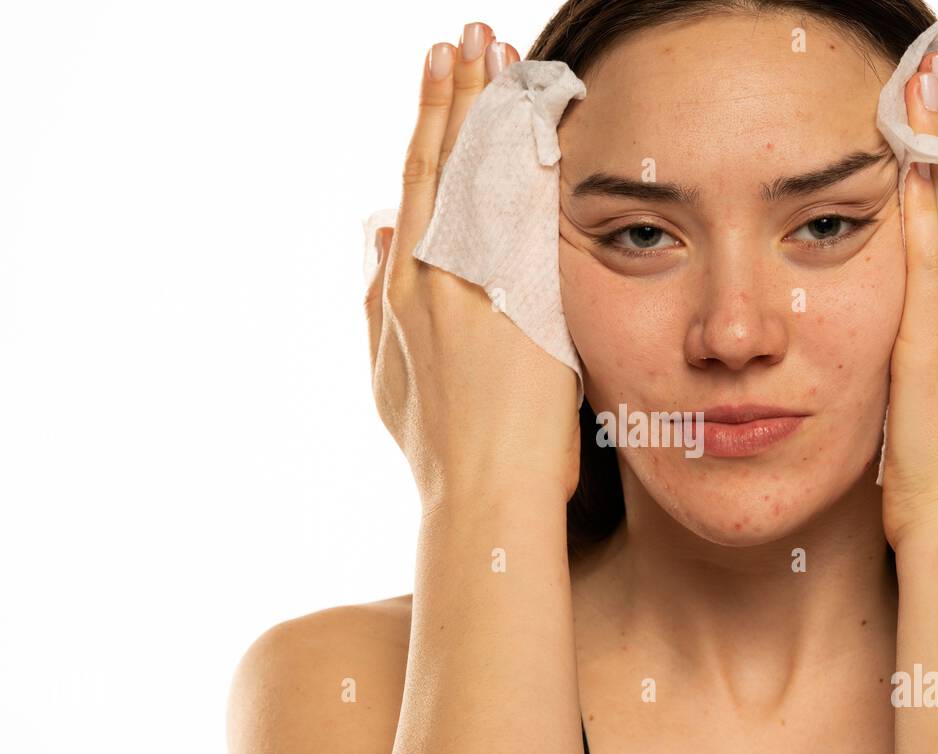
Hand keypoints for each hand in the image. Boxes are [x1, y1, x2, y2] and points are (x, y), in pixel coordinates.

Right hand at [363, 23, 580, 509]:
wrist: (479, 493)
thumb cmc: (442, 449)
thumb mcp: (386, 375)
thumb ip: (374, 306)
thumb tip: (370, 238)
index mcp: (399, 291)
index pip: (415, 188)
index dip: (428, 127)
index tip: (440, 78)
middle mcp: (426, 277)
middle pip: (439, 165)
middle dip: (452, 95)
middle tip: (465, 35)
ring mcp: (467, 285)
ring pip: (475, 175)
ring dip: (487, 108)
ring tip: (494, 49)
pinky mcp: (512, 299)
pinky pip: (516, 211)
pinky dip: (523, 158)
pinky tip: (535, 115)